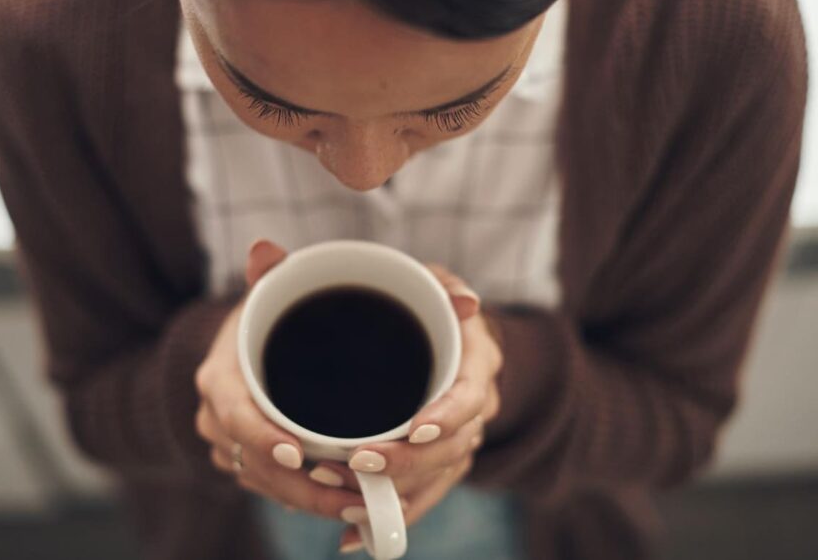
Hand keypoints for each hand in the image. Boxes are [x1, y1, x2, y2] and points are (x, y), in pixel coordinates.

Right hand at [194, 239, 366, 518]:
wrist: (243, 347)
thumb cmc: (262, 318)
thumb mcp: (266, 293)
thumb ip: (270, 273)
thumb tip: (265, 249)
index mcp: (218, 379)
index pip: (233, 415)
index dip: (261, 437)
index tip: (296, 452)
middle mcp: (217, 419)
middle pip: (252, 463)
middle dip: (298, 485)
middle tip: (349, 491)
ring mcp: (229, 445)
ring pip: (263, 483)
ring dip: (307, 498)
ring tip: (357, 502)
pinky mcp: (246, 462)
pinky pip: (270, 489)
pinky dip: (302, 498)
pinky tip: (343, 502)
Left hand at [315, 264, 503, 552]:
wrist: (444, 334)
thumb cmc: (430, 303)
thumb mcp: (436, 283)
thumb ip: (442, 284)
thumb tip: (466, 299)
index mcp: (476, 363)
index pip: (471, 398)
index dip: (447, 417)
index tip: (414, 429)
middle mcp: (474, 408)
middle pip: (451, 449)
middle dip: (405, 462)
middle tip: (358, 461)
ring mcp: (458, 439)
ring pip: (434, 480)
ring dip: (390, 493)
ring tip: (341, 495)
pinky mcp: (438, 463)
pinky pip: (422, 499)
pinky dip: (390, 520)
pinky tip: (354, 536)